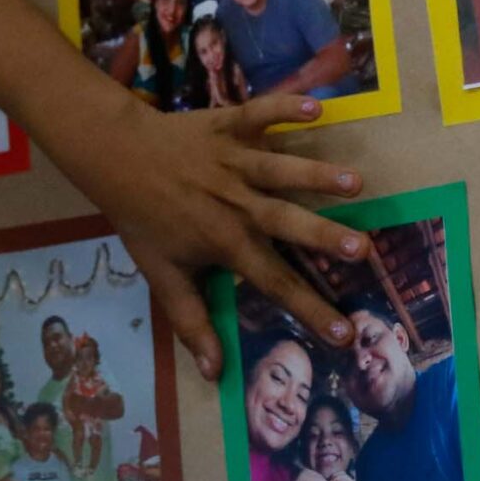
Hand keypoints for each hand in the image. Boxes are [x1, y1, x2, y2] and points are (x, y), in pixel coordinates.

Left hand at [49, 91, 362, 378]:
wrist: (116, 159)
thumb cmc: (144, 220)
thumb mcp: (163, 276)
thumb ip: (193, 323)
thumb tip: (215, 374)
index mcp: (225, 241)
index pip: (275, 282)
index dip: (310, 310)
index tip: (346, 334)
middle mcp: (236, 203)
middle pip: (287, 223)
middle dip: (325, 235)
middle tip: (364, 249)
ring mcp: (234, 161)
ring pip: (281, 169)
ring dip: (317, 174)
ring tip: (356, 182)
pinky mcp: (228, 125)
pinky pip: (259, 114)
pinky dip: (284, 107)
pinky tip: (315, 106)